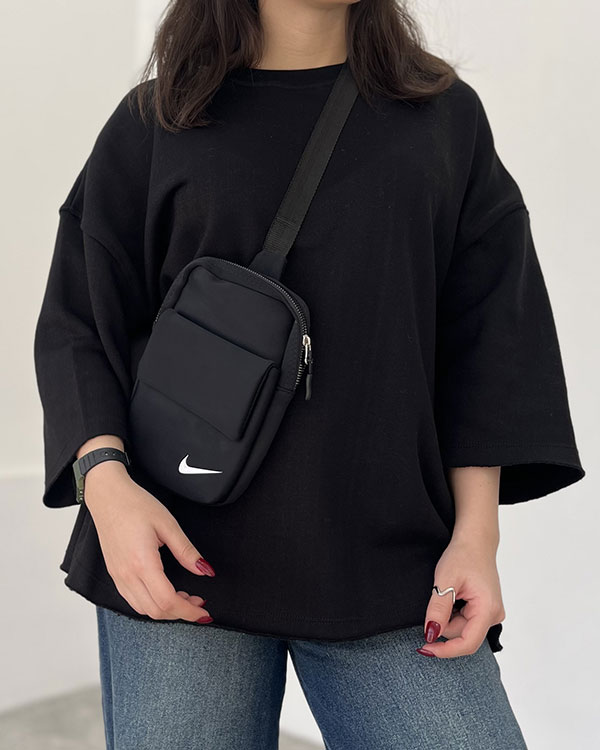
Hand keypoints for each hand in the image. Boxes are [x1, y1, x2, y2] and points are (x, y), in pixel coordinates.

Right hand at [83, 461, 213, 623]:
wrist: (107, 496)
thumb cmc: (135, 505)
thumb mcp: (168, 524)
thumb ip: (187, 551)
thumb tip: (205, 570)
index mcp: (142, 563)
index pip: (168, 601)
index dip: (188, 611)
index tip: (204, 611)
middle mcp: (127, 575)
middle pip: (156, 611)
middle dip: (180, 613)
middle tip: (198, 602)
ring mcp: (118, 576)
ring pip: (143, 610)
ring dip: (166, 610)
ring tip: (184, 597)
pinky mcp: (115, 574)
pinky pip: (133, 600)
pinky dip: (152, 604)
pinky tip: (164, 592)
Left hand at [416, 535, 504, 657]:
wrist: (475, 542)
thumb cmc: (462, 556)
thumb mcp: (445, 580)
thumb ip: (438, 609)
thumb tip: (431, 634)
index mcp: (488, 609)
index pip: (467, 643)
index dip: (445, 650)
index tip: (425, 648)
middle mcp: (494, 615)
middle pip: (462, 635)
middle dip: (444, 623)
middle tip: (436, 597)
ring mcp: (491, 613)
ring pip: (462, 629)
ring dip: (448, 617)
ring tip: (447, 592)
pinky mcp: (486, 610)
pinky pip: (466, 621)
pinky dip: (454, 613)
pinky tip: (453, 596)